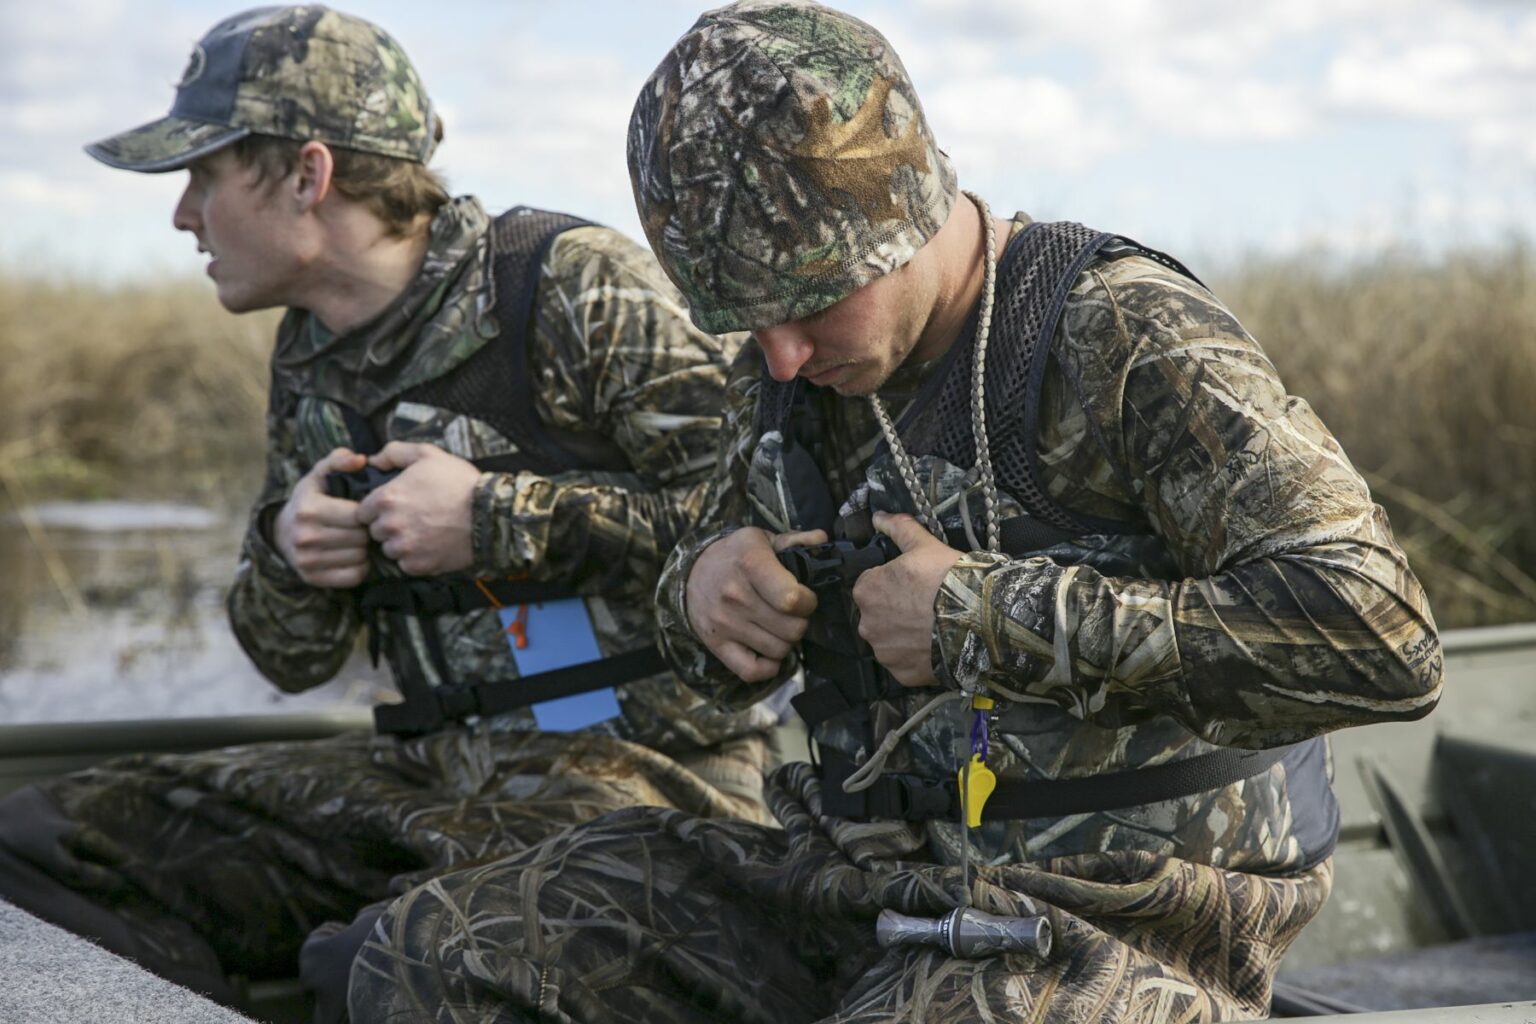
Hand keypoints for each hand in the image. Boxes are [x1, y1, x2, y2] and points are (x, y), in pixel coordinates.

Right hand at [274, 447, 371, 587]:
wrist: (281, 534)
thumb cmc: (309, 501)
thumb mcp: (318, 476)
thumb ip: (339, 461)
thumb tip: (360, 460)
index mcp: (309, 509)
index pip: (358, 515)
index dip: (366, 513)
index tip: (362, 512)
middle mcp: (305, 536)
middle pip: (361, 537)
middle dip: (366, 531)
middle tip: (361, 527)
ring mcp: (307, 560)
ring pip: (360, 557)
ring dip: (364, 549)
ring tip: (356, 540)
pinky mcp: (313, 578)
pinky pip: (354, 576)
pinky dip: (359, 567)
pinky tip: (351, 556)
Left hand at [356, 442, 480, 575]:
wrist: (490, 514)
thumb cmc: (460, 482)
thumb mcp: (428, 455)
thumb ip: (395, 452)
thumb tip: (373, 459)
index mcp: (387, 498)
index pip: (362, 511)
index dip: (378, 509)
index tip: (396, 507)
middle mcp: (390, 525)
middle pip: (375, 531)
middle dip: (389, 526)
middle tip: (413, 519)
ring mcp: (404, 548)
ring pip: (389, 550)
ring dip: (402, 543)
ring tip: (424, 532)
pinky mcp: (418, 566)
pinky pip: (406, 565)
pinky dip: (416, 558)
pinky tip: (432, 545)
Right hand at [686, 527, 825, 683]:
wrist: (691, 574)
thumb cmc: (735, 556)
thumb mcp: (761, 539)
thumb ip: (795, 541)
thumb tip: (823, 541)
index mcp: (750, 563)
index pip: (791, 599)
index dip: (808, 601)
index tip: (805, 596)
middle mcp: (735, 596)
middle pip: (792, 629)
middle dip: (801, 621)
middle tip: (793, 613)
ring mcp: (725, 624)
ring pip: (779, 650)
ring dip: (787, 641)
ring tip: (780, 626)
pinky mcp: (716, 645)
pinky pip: (752, 671)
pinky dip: (768, 667)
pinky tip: (769, 651)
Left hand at [853, 512, 962, 686]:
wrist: (979, 619)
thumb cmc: (949, 578)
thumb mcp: (925, 545)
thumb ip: (899, 528)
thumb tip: (878, 516)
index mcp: (867, 590)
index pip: (871, 584)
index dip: (893, 583)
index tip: (914, 584)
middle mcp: (867, 624)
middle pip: (878, 614)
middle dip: (896, 610)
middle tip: (926, 605)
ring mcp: (885, 652)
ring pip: (890, 640)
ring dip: (905, 635)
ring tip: (933, 626)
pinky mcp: (902, 674)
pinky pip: (905, 664)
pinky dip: (917, 657)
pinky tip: (935, 645)